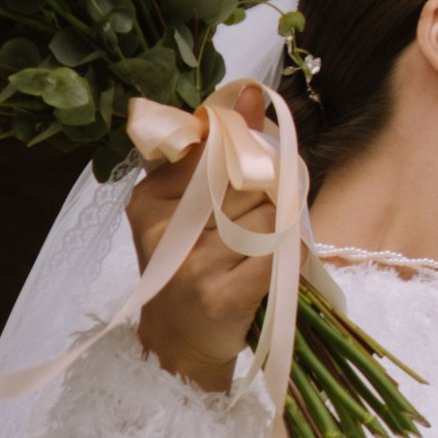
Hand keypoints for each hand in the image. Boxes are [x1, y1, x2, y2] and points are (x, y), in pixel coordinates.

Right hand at [130, 134, 275, 393]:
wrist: (179, 344)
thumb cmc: (188, 265)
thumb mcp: (184, 206)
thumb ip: (211, 153)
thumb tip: (252, 92)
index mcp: (148, 200)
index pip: (213, 151)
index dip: (245, 153)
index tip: (249, 167)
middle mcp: (166, 230)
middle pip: (246, 182)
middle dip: (265, 195)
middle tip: (253, 222)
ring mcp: (193, 266)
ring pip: (268, 215)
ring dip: (278, 228)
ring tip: (257, 249)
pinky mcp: (224, 296)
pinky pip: (282, 251)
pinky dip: (289, 254)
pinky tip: (273, 267)